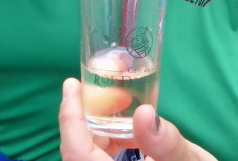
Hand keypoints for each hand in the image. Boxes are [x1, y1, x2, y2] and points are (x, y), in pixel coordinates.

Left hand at [59, 78, 216, 160]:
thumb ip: (166, 143)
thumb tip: (144, 112)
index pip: (77, 154)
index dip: (70, 119)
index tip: (72, 85)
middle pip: (79, 152)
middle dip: (89, 116)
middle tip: (108, 88)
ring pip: (89, 154)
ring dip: (100, 127)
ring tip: (122, 100)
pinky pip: (101, 159)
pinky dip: (110, 140)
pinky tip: (128, 126)